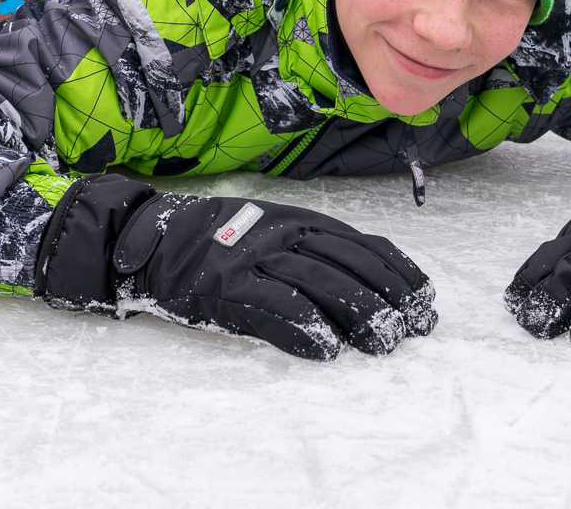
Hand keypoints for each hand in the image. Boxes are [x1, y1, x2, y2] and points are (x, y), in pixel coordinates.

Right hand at [37, 174, 436, 359]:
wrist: (146, 236)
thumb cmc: (214, 240)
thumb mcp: (271, 229)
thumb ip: (313, 246)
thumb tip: (369, 278)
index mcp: (298, 219)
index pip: (362, 244)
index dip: (399, 273)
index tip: (424, 301)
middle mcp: (281, 233)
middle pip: (349, 265)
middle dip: (387, 299)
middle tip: (411, 331)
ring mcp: (252, 258)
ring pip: (320, 284)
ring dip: (357, 316)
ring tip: (380, 344)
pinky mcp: (224, 286)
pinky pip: (272, 307)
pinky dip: (302, 329)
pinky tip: (325, 349)